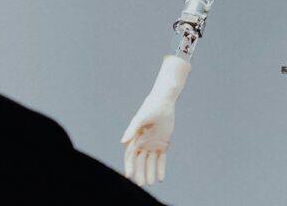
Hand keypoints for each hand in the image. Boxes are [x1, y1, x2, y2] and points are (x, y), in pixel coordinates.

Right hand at [120, 55, 189, 186]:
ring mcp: (153, 144)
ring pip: (150, 162)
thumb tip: (122, 142)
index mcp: (135, 138)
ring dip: (150, 173)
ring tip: (150, 184)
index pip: (131, 156)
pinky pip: (161, 159)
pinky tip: (161, 178)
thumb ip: (131, 130)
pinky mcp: (163, 144)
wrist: (164, 101)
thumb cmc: (150, 108)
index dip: (130, 166)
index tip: (129, 176)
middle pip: (140, 162)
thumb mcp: (140, 119)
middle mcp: (142, 143)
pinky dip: (161, 168)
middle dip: (140, 173)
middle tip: (140, 184)